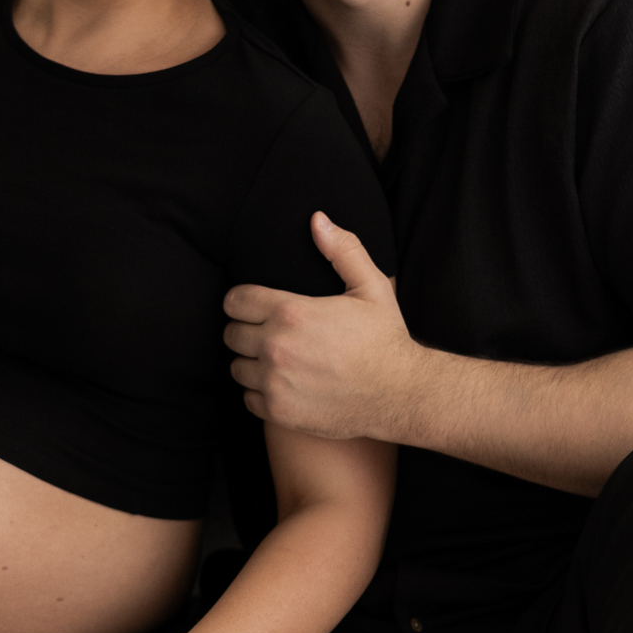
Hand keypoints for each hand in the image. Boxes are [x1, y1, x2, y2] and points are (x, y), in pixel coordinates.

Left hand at [224, 211, 415, 440]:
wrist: (401, 395)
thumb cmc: (385, 340)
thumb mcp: (371, 287)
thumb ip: (342, 249)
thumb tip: (317, 219)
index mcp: (291, 312)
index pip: (235, 301)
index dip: (243, 301)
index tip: (254, 307)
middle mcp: (276, 347)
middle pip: (230, 334)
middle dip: (246, 331)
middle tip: (270, 333)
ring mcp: (275, 383)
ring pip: (237, 368)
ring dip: (252, 363)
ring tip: (279, 359)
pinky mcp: (278, 412)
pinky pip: (248, 398)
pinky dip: (261, 393)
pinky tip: (285, 384)